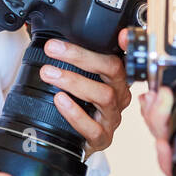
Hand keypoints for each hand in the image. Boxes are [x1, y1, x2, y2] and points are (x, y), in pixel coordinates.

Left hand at [39, 37, 133, 156]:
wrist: (75, 142)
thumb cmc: (78, 106)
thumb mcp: (77, 80)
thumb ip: (72, 62)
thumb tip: (52, 41)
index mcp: (116, 78)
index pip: (119, 55)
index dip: (126, 45)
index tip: (119, 34)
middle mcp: (119, 95)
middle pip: (112, 70)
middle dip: (81, 57)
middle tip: (53, 49)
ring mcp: (112, 117)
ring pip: (104, 95)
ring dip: (74, 81)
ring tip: (50, 74)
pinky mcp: (103, 138)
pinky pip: (93, 127)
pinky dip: (75, 113)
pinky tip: (60, 101)